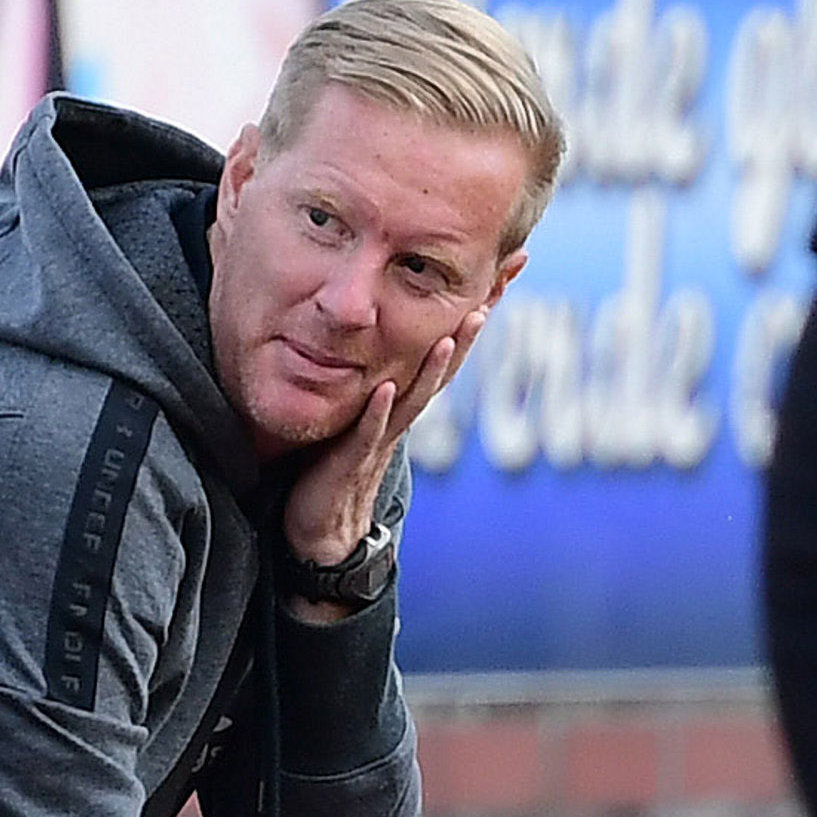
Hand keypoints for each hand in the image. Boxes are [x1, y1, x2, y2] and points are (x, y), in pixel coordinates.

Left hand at [281, 308, 487, 569]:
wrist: (322, 533)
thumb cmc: (337, 473)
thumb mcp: (361, 423)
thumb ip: (376, 391)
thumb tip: (386, 353)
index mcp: (401, 407)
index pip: (441, 357)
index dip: (468, 323)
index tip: (495, 283)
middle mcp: (398, 420)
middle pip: (441, 372)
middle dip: (466, 336)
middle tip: (492, 295)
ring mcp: (379, 441)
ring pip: (414, 400)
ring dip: (433, 369)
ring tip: (452, 336)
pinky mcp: (352, 462)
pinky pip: (367, 433)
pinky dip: (378, 411)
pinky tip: (386, 388)